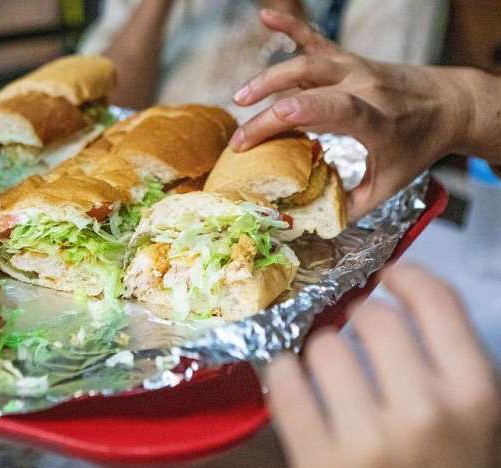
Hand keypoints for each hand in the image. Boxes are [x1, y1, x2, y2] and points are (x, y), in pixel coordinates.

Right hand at [231, 10, 470, 219]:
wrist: (450, 102)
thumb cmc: (417, 145)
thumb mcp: (392, 184)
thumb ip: (354, 204)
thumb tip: (313, 224)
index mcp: (379, 121)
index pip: (341, 109)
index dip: (307, 112)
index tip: (277, 120)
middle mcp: (365, 87)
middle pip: (309, 90)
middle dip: (269, 113)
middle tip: (240, 139)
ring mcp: (355, 68)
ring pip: (306, 64)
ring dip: (270, 78)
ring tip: (240, 98)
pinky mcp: (348, 59)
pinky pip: (315, 39)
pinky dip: (290, 26)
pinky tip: (265, 15)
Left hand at [267, 264, 499, 467]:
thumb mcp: (479, 429)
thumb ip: (449, 369)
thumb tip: (402, 303)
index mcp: (474, 397)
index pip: (436, 302)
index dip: (408, 277)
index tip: (390, 275)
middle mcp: (424, 413)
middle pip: (373, 317)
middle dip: (361, 316)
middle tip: (354, 329)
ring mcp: (367, 444)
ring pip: (323, 347)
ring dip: (321, 350)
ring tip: (327, 368)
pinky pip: (283, 389)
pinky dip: (282, 375)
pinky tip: (291, 380)